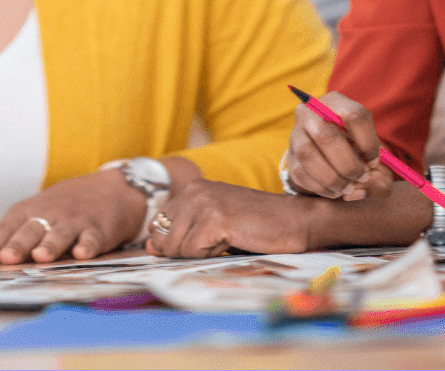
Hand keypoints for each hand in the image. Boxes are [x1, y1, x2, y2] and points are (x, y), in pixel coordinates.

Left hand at [0, 170, 142, 263]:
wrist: (109, 191)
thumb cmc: (57, 208)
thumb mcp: (24, 215)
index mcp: (27, 213)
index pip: (6, 227)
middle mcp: (48, 215)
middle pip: (31, 230)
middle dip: (18, 243)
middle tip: (6, 257)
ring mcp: (74, 222)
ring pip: (60, 233)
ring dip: (50, 244)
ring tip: (40, 256)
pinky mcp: (98, 230)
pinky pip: (92, 238)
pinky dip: (88, 245)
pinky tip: (82, 253)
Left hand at [146, 180, 313, 258]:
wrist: (294, 220)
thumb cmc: (257, 226)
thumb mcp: (214, 225)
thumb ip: (183, 231)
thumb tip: (150, 246)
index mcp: (192, 189)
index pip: (157, 225)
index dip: (174, 243)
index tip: (203, 243)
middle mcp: (194, 191)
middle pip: (163, 238)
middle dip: (184, 251)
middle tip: (217, 243)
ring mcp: (204, 202)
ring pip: (175, 247)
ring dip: (199, 254)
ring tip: (226, 241)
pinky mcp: (215, 219)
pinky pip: (192, 251)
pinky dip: (209, 255)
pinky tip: (230, 242)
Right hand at [283, 91, 394, 200]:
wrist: (327, 151)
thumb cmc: (355, 147)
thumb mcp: (371, 150)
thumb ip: (378, 169)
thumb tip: (365, 182)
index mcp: (335, 102)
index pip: (354, 115)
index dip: (368, 142)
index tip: (374, 162)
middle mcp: (310, 112)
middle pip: (326, 136)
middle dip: (348, 164)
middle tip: (362, 177)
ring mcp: (296, 133)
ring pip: (308, 155)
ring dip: (333, 177)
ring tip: (348, 187)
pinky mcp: (290, 156)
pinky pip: (301, 173)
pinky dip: (322, 187)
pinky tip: (336, 190)